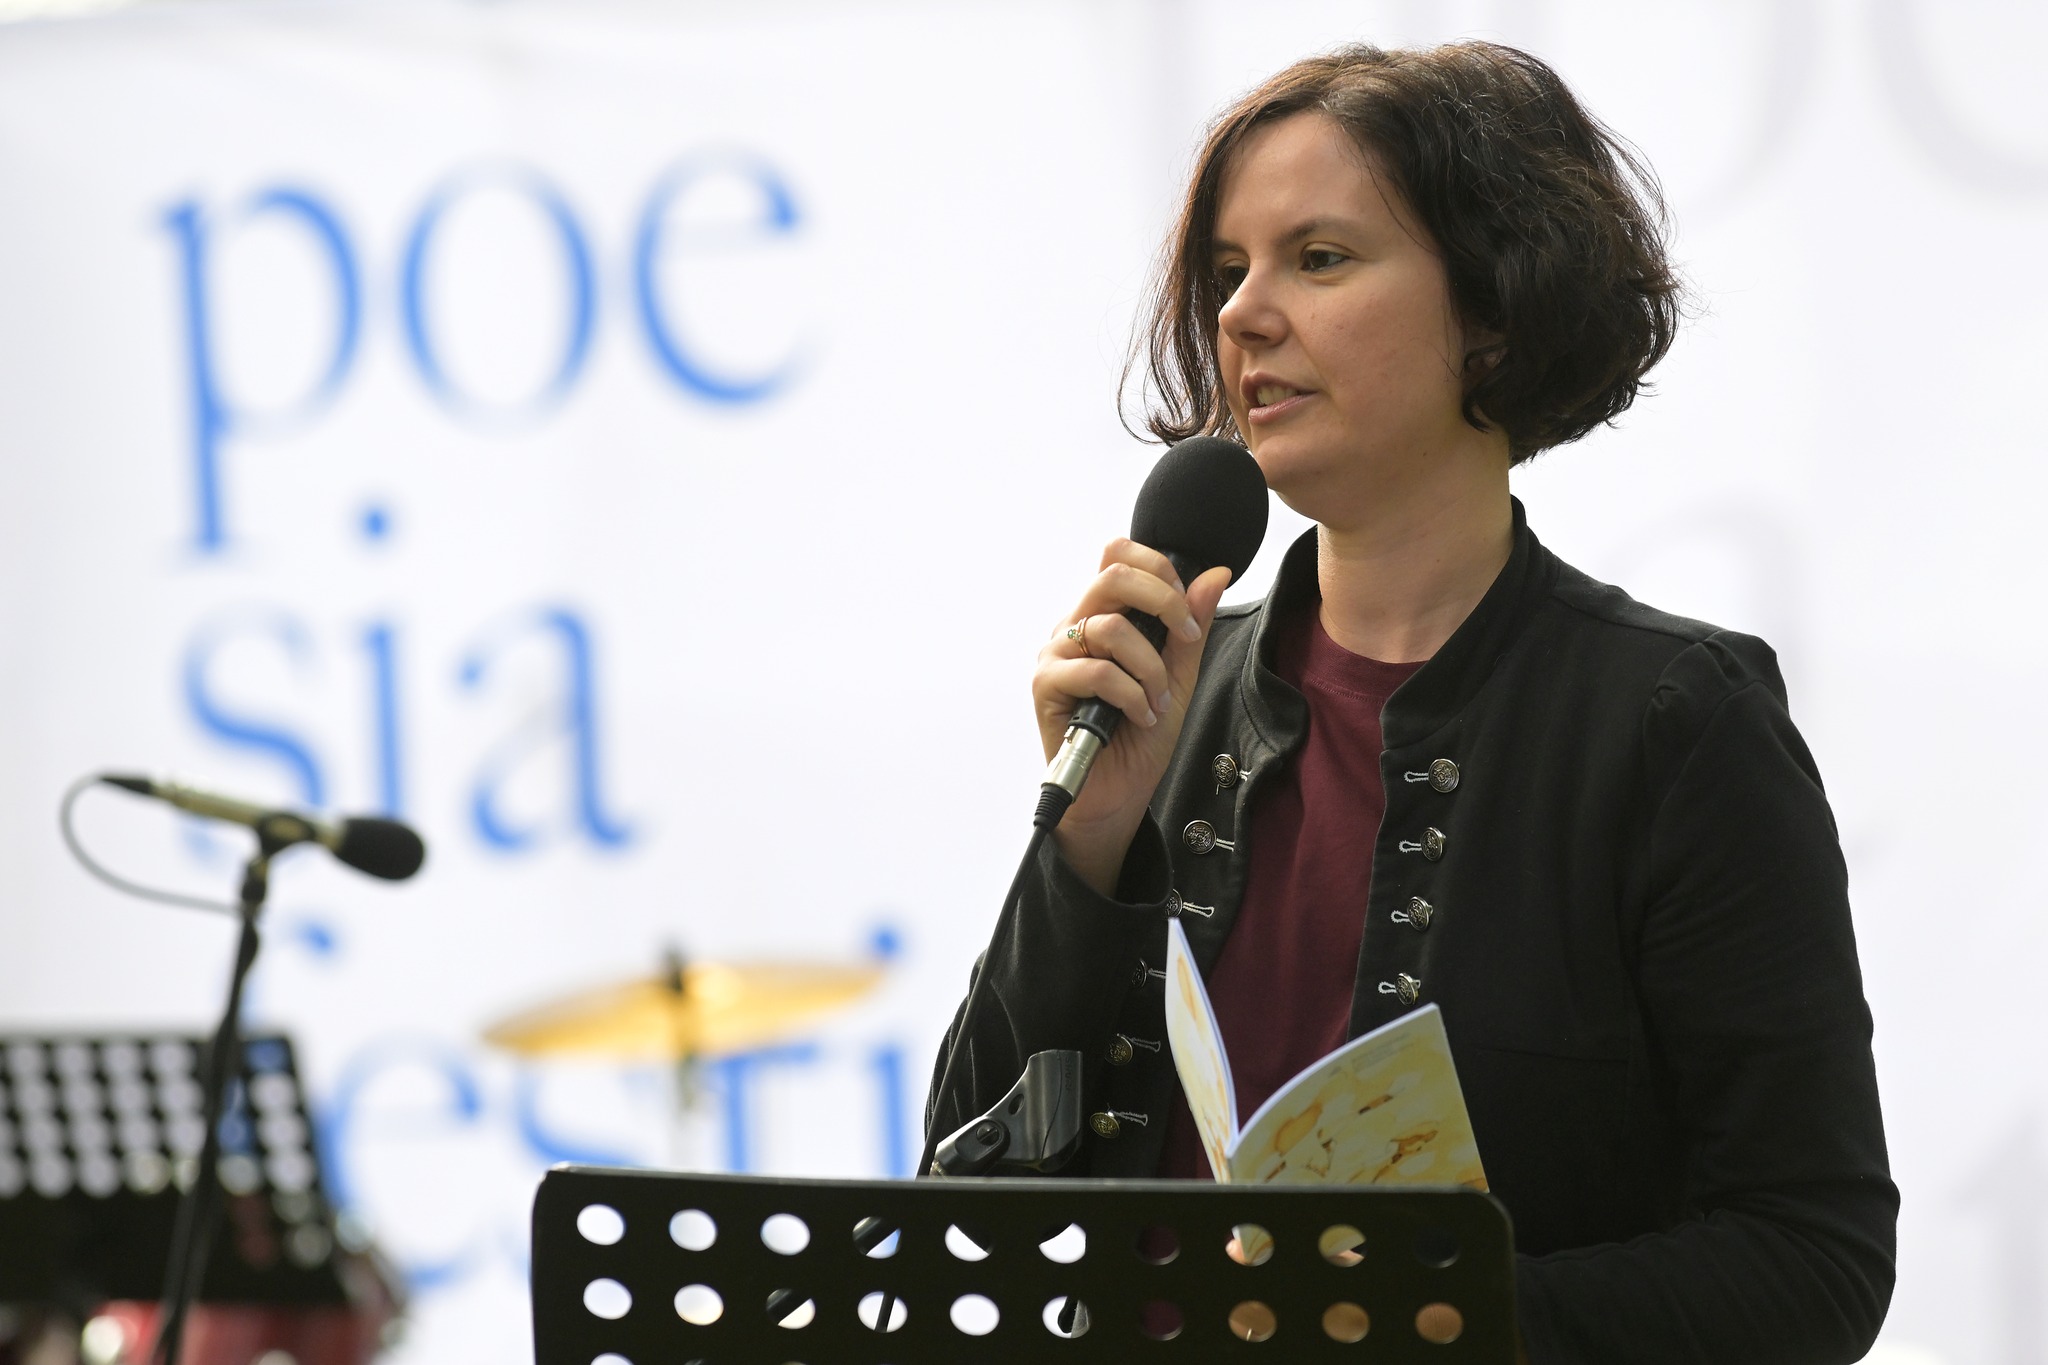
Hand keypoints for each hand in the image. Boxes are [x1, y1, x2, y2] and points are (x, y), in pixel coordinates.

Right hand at [1032, 538, 1231, 894]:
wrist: (1117, 793)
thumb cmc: (1139, 737)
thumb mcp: (1179, 677)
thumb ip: (1191, 627)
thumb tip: (1215, 575)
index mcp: (1102, 615)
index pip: (1118, 555)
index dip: (1158, 567)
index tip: (1188, 611)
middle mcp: (1074, 626)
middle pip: (1113, 574)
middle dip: (1164, 602)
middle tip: (1185, 641)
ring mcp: (1056, 654)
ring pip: (1111, 626)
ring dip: (1150, 668)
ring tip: (1158, 700)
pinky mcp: (1045, 685)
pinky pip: (1096, 670)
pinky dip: (1131, 694)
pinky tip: (1140, 716)